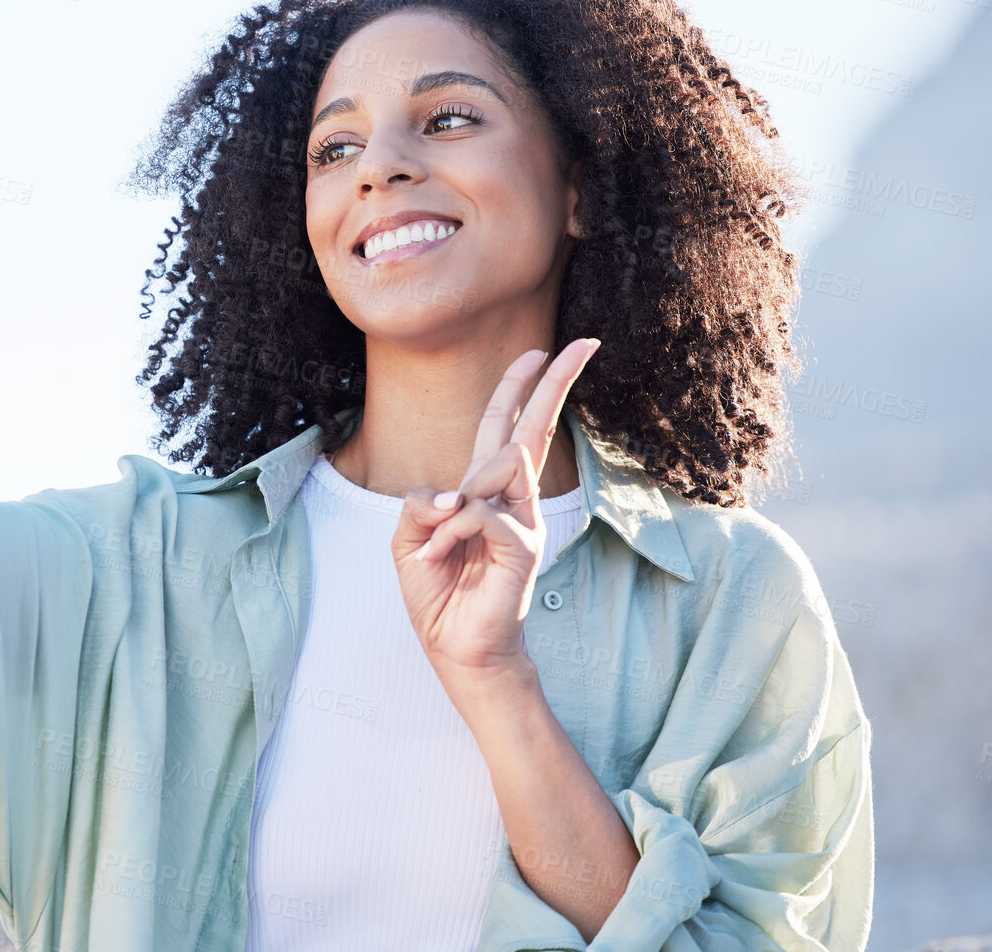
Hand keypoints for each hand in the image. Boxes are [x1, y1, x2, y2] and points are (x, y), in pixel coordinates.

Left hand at [391, 339, 600, 685]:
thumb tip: (452, 492)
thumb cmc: (437, 592)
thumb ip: (422, 502)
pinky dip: (450, 531)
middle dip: (554, 384)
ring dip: (457, 498)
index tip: (541, 352)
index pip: (506, 428)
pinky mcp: (525, 545)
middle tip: (582, 344)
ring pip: (500, 462)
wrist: (455, 648)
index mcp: (486, 492)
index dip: (520, 389)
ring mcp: (525, 521)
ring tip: (437, 545)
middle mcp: (513, 500)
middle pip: (532, 429)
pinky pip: (481, 512)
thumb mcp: (408, 538)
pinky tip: (439, 556)